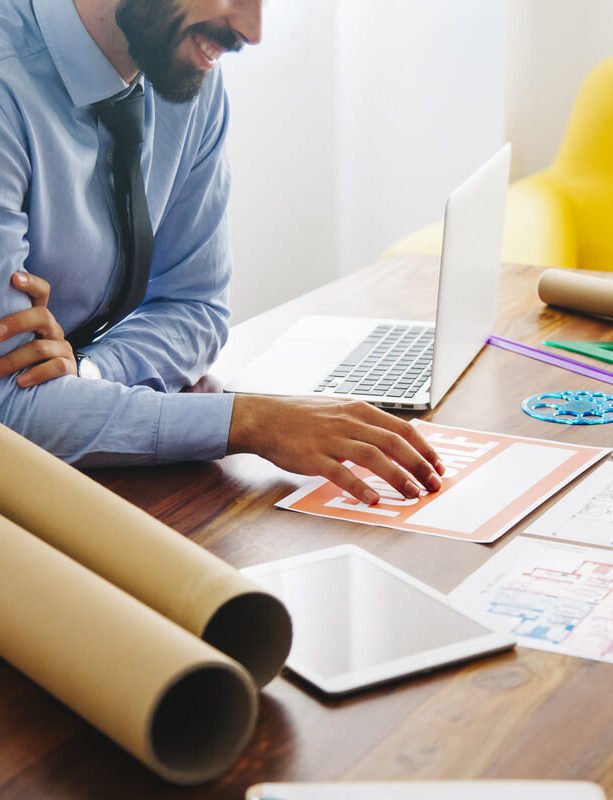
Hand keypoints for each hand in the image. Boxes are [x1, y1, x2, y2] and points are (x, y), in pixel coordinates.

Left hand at [0, 272, 76, 387]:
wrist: (50, 384)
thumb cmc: (24, 358)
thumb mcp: (14, 339)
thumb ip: (4, 331)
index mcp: (39, 317)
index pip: (41, 292)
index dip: (31, 283)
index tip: (13, 278)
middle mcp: (53, 329)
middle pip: (42, 315)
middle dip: (16, 323)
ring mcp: (62, 348)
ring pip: (40, 347)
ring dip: (14, 359)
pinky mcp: (68, 367)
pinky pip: (55, 367)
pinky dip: (36, 374)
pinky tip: (20, 382)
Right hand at [228, 395, 444, 503]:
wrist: (264, 418)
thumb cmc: (302, 417)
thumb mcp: (339, 409)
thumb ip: (365, 422)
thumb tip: (396, 439)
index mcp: (359, 410)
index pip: (402, 428)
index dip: (424, 449)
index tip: (438, 466)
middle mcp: (349, 421)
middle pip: (394, 443)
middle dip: (419, 465)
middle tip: (434, 484)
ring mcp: (331, 439)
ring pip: (374, 457)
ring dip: (397, 477)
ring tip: (412, 494)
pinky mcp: (313, 457)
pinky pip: (341, 474)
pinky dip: (360, 487)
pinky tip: (373, 499)